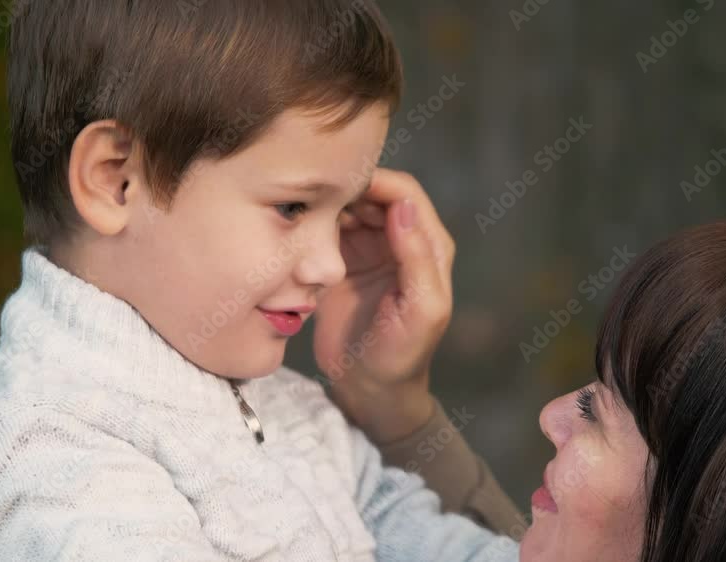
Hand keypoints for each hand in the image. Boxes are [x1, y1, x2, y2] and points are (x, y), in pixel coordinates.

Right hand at [313, 169, 454, 441]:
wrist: (369, 389)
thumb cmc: (403, 354)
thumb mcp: (421, 310)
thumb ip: (416, 258)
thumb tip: (403, 206)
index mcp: (429, 245)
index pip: (404, 193)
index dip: (375, 181)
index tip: (340, 183)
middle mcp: (399, 239)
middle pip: (372, 192)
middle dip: (345, 189)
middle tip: (312, 200)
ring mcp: (368, 248)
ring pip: (346, 206)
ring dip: (325, 206)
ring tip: (301, 217)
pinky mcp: (340, 261)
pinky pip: (326, 229)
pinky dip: (312, 226)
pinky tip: (297, 233)